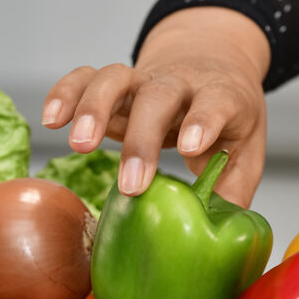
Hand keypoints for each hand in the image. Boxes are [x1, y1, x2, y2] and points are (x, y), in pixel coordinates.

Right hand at [41, 7, 270, 207]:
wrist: (211, 63)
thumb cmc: (228, 115)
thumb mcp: (247, 147)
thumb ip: (234, 187)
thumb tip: (219, 235)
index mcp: (221, 95)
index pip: (215, 101)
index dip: (203, 121)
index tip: (189, 147)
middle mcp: (179, 82)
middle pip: (157, 97)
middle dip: (140, 139)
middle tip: (130, 184)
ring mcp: (143, 79)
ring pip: (115, 77)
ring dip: (93, 108)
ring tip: (78, 145)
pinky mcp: (115, 84)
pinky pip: (84, 77)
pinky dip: (65, 94)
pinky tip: (51, 120)